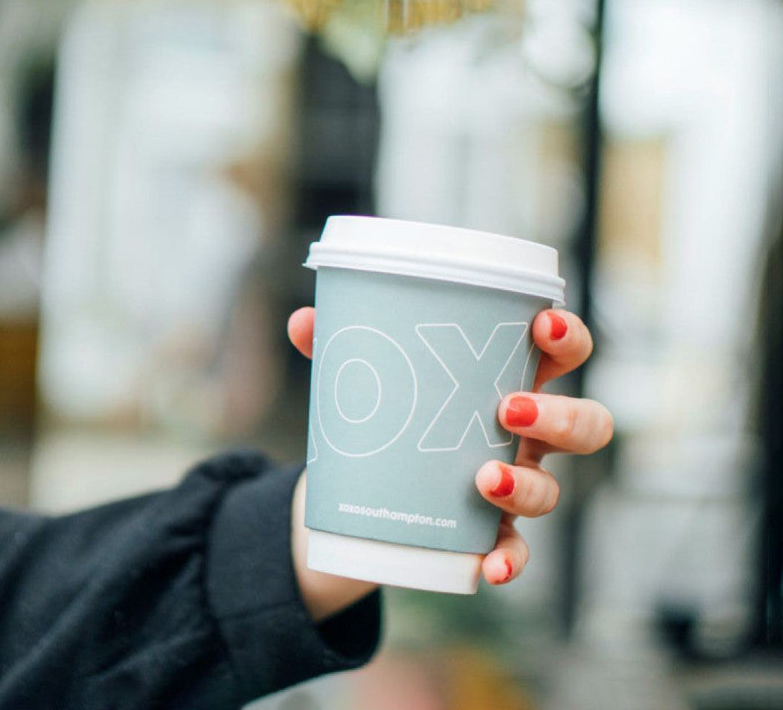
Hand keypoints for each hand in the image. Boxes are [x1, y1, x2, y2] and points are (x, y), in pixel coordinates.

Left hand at [287, 306, 611, 617]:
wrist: (366, 490)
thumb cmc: (389, 414)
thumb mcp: (368, 378)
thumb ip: (337, 346)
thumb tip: (303, 321)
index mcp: (505, 380)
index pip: (562, 353)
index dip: (568, 336)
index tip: (542, 322)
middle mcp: (523, 434)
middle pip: (585, 425)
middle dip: (561, 415)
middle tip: (508, 408)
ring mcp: (513, 484)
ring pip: (553, 489)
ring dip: (527, 485)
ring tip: (482, 479)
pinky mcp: (488, 531)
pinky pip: (516, 551)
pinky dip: (509, 560)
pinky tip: (488, 567)